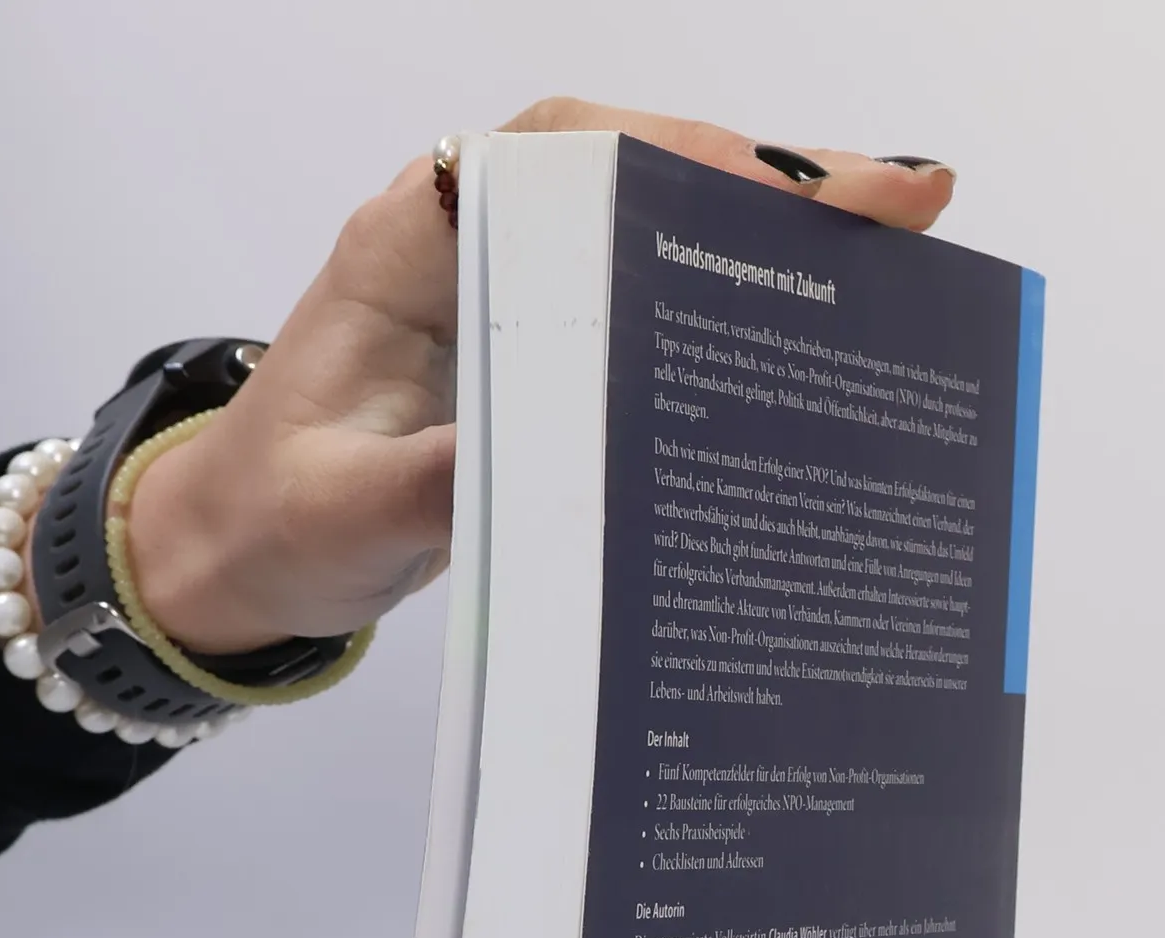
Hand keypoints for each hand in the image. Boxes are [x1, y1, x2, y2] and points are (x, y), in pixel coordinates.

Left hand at [111, 100, 955, 654]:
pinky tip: (826, 337)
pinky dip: (745, 308)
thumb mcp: (342, 513)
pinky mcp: (555, 351)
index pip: (568, 160)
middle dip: (781, 185)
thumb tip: (546, 475)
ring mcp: (524, 294)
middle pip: (643, 172)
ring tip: (905, 263)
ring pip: (664, 230)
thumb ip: (430, 488)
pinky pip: (660, 304)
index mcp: (417, 246)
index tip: (804, 192)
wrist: (249, 550)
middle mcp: (481, 245)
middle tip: (915, 208)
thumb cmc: (281, 518)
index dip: (691, 161)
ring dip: (781, 243)